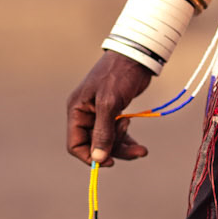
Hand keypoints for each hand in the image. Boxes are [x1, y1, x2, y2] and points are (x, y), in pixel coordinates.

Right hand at [66, 50, 153, 165]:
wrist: (136, 56)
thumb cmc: (118, 75)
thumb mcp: (109, 104)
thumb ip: (103, 132)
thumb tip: (98, 159)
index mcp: (77, 111)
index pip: (75, 144)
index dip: (90, 157)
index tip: (110, 162)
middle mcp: (86, 114)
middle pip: (95, 145)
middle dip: (114, 151)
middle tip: (136, 152)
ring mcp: (100, 114)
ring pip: (108, 141)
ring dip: (124, 147)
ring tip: (141, 150)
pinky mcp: (114, 112)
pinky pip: (117, 134)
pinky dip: (127, 140)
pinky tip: (139, 146)